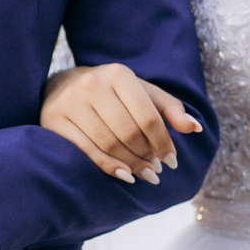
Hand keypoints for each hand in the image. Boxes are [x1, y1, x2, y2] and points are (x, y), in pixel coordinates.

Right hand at [41, 64, 201, 183]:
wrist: (62, 86)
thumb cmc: (111, 92)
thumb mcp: (142, 93)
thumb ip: (169, 109)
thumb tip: (195, 128)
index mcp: (118, 74)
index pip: (148, 116)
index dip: (163, 142)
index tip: (172, 161)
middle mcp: (92, 84)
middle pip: (129, 132)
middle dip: (147, 155)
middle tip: (156, 169)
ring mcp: (70, 102)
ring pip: (108, 144)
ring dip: (131, 164)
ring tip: (143, 173)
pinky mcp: (53, 119)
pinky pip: (86, 151)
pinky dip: (109, 166)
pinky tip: (124, 175)